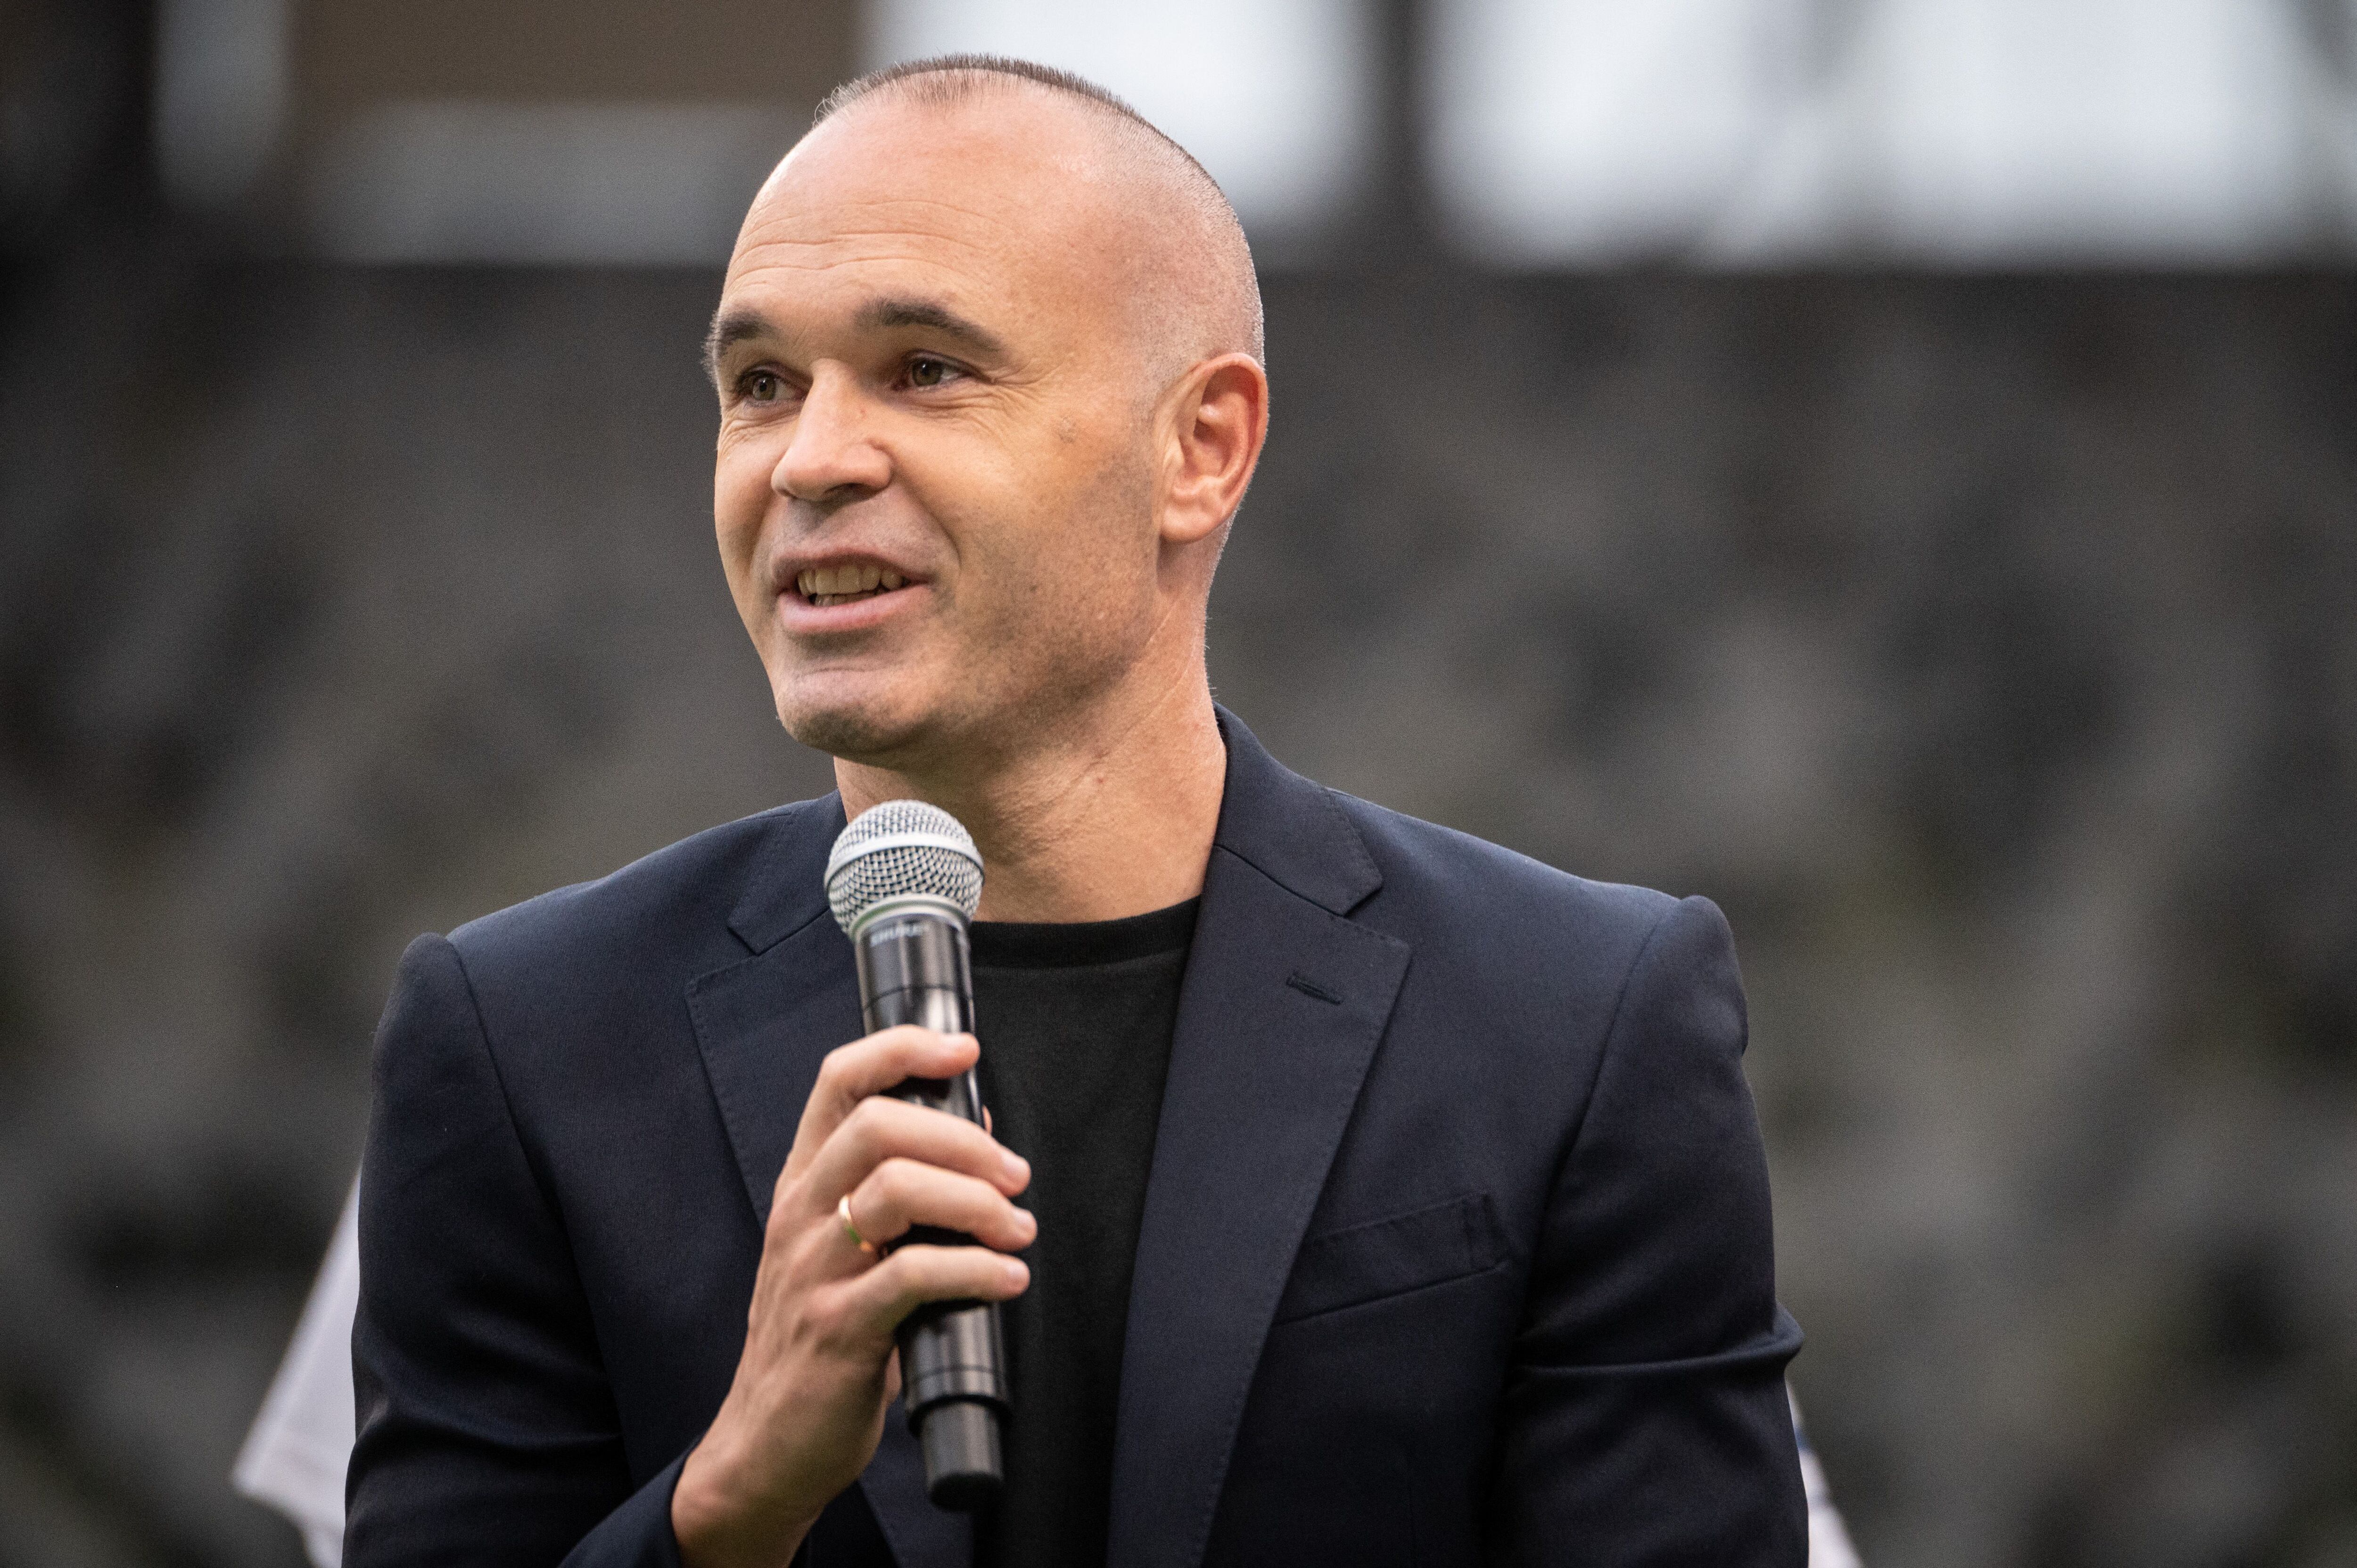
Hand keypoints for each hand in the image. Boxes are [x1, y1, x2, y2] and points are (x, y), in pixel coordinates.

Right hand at [672, 1026, 1032, 1566]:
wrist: (767, 1446)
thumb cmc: (821, 1341)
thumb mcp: (847, 1252)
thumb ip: (901, 1192)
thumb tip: (980, 1130)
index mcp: (803, 1185)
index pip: (837, 1081)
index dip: (901, 1048)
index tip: (962, 1048)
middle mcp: (800, 1216)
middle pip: (877, 1126)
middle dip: (962, 1139)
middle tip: (1013, 1175)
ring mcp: (813, 1271)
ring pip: (896, 1191)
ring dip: (976, 1203)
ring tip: (1018, 1228)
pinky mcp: (838, 1329)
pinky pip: (912, 1276)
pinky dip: (975, 1270)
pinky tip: (1008, 1280)